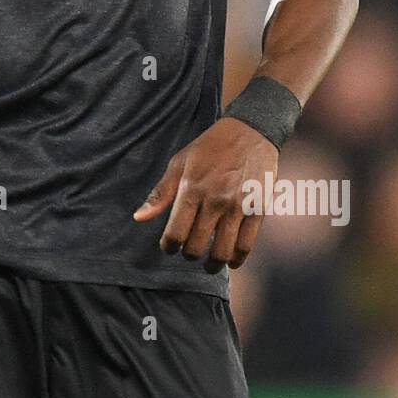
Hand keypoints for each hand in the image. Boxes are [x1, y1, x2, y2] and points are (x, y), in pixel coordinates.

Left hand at [133, 117, 277, 272]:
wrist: (250, 132)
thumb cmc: (210, 147)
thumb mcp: (179, 163)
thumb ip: (160, 193)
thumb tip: (139, 218)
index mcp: (192, 189)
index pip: (175, 233)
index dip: (169, 247)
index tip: (169, 247)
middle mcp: (215, 200)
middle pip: (197, 245)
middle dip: (189, 254)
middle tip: (188, 252)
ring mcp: (239, 207)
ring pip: (222, 251)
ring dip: (212, 265)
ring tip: (208, 265)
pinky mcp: (259, 210)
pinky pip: (246, 245)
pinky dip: (236, 259)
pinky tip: (230, 261)